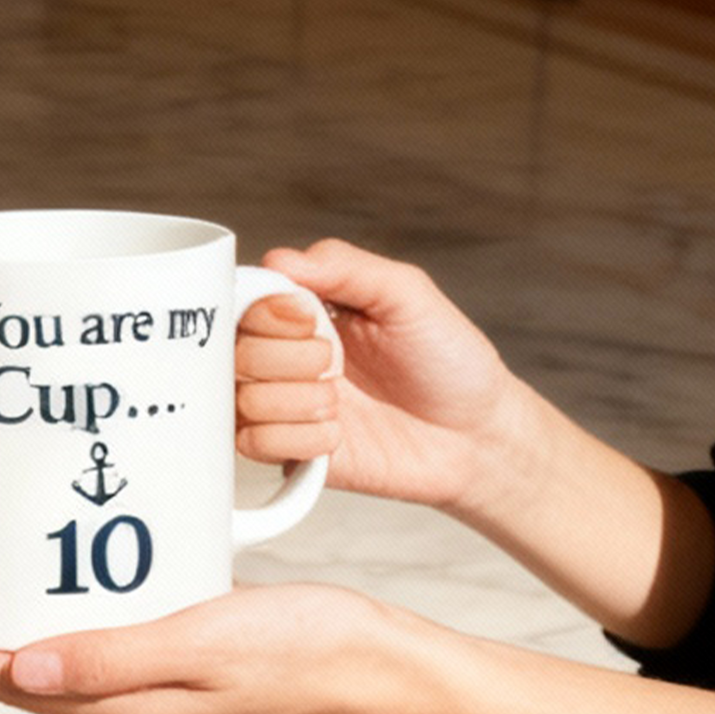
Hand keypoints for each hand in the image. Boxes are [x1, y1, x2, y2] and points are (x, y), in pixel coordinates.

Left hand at [0, 583, 399, 713]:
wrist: (387, 672)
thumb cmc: (309, 650)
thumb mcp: (206, 641)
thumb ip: (110, 659)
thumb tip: (14, 673)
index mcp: (125, 712)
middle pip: (6, 675)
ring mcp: (153, 698)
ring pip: (44, 664)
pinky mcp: (180, 670)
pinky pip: (91, 647)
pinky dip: (50, 617)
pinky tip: (47, 582)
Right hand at [237, 238, 515, 510]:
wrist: (478, 436)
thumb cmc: (451, 362)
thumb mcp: (407, 295)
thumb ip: (345, 267)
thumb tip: (280, 259)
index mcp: (309, 312)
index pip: (246, 301)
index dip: (268, 311)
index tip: (308, 318)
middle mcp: (290, 358)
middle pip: (236, 353)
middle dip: (287, 359)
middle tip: (334, 363)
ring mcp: (290, 407)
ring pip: (242, 400)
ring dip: (294, 402)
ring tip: (338, 404)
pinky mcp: (295, 454)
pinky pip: (256, 446)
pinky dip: (298, 439)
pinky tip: (336, 436)